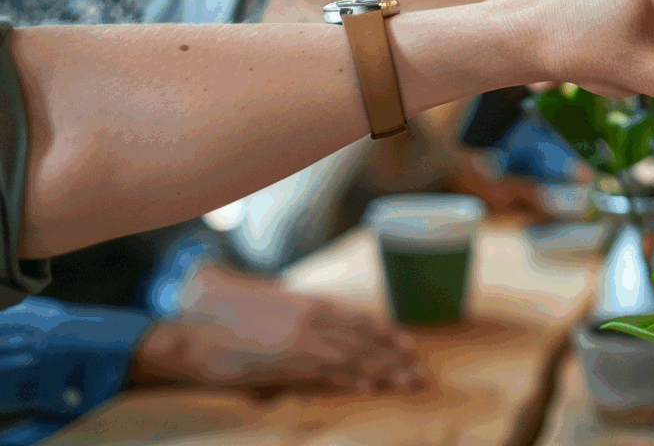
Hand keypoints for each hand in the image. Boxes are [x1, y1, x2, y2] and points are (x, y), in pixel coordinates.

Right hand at [131, 266, 426, 392]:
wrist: (193, 323)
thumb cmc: (228, 320)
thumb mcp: (271, 315)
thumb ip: (294, 329)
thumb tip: (310, 344)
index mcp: (312, 304)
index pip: (362, 319)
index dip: (389, 334)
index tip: (410, 347)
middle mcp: (314, 317)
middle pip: (367, 339)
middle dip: (397, 357)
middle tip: (421, 374)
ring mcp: (302, 337)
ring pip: (356, 354)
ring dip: (385, 370)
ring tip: (408, 383)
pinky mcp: (287, 358)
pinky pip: (329, 370)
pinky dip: (353, 379)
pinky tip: (372, 387)